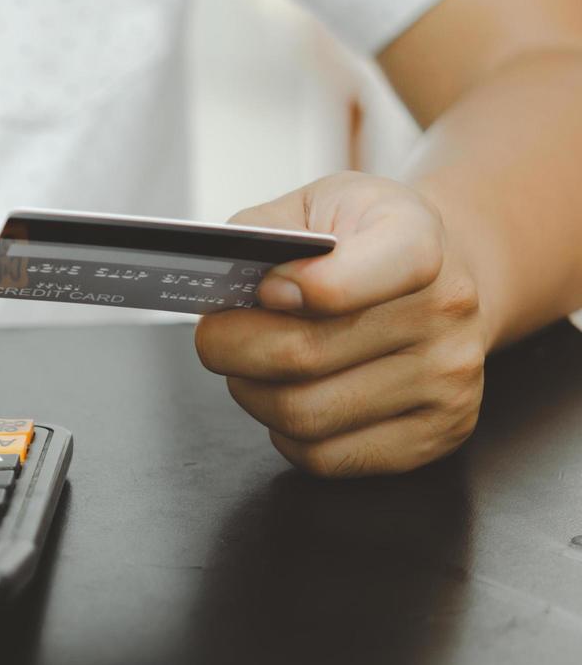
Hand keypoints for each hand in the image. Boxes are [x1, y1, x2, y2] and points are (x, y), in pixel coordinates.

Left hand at [194, 172, 486, 477]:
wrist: (439, 278)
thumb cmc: (363, 242)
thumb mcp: (317, 205)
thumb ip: (264, 232)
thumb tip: (227, 280)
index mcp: (417, 239)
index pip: (343, 280)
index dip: (288, 291)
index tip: (262, 289)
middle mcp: (445, 310)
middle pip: (299, 357)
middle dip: (231, 349)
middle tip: (216, 336)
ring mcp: (448, 379)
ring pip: (304, 416)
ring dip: (254, 395)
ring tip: (252, 367)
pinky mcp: (438, 434)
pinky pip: (327, 458)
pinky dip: (287, 435)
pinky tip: (292, 398)